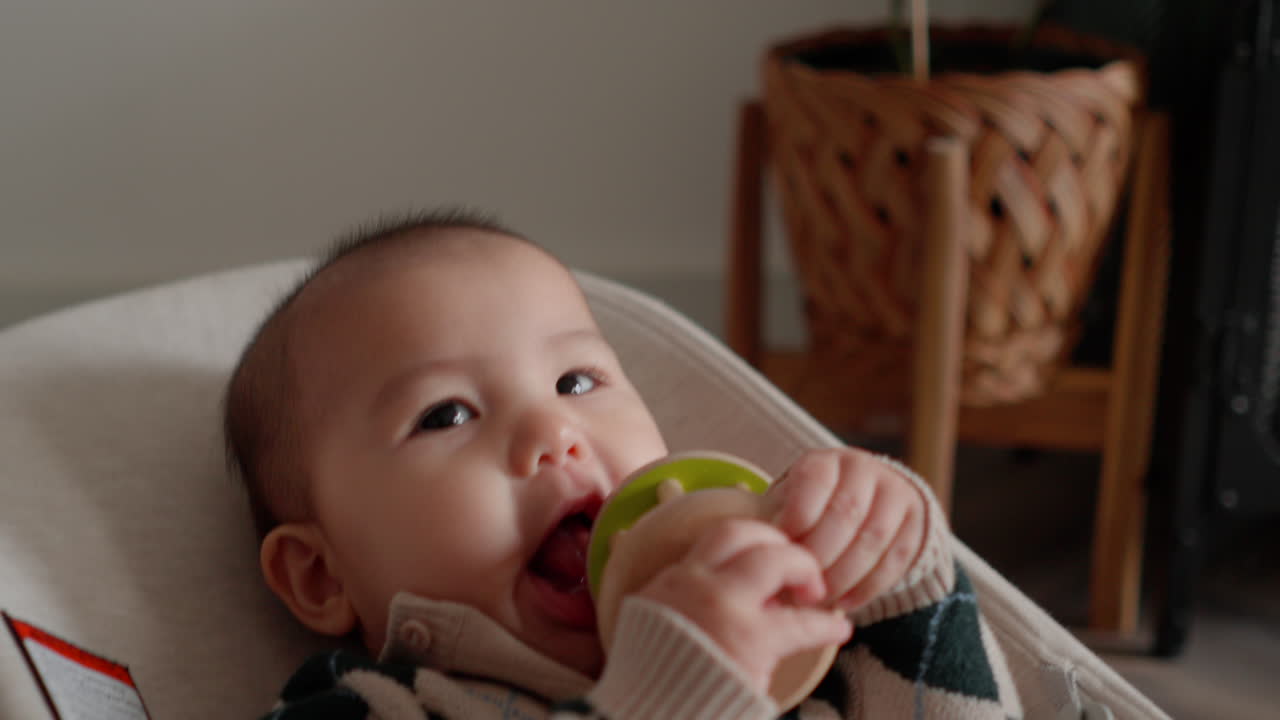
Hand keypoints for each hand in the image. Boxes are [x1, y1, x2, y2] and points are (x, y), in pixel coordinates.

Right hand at [635, 517, 852, 692]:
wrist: (651, 715)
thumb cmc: (659, 683)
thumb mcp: (660, 628)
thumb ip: (696, 603)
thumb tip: (753, 597)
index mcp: (672, 581)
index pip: (717, 538)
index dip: (751, 541)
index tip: (768, 555)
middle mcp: (693, 582)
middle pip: (743, 532)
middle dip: (776, 541)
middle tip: (796, 564)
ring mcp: (722, 606)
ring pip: (774, 560)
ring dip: (802, 569)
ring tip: (817, 592)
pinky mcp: (750, 639)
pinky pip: (800, 623)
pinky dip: (824, 625)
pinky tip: (838, 630)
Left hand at [767, 448, 926, 611]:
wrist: (868, 504)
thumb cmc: (812, 512)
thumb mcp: (791, 504)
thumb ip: (778, 524)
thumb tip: (768, 559)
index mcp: (826, 461)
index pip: (814, 482)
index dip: (796, 519)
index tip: (781, 551)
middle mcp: (863, 469)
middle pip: (845, 513)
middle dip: (820, 555)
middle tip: (801, 585)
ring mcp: (894, 493)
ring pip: (873, 538)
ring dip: (844, 576)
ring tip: (820, 599)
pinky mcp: (916, 523)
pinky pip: (895, 559)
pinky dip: (868, 587)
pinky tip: (845, 603)